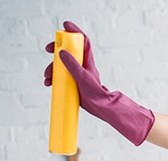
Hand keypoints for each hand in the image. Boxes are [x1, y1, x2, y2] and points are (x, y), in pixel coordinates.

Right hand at [43, 21, 154, 145]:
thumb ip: (72, 64)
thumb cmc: (95, 93)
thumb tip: (62, 52)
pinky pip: (60, 76)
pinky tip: (49, 83)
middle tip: (48, 49)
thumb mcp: (82, 77)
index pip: (82, 41)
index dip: (75, 31)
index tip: (65, 25)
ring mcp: (77, 73)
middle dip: (56, 49)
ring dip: (52, 68)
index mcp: (87, 60)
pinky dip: (53, 78)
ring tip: (47, 77)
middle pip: (67, 51)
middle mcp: (82, 64)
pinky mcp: (72, 81)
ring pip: (61, 64)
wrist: (100, 107)